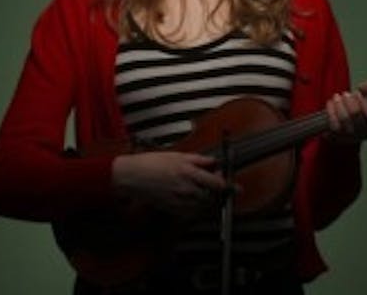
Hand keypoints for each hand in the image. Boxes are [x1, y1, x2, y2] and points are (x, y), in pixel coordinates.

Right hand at [111, 151, 227, 216]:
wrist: (132, 176)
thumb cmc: (151, 163)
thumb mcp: (177, 155)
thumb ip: (199, 160)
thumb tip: (213, 161)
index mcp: (188, 172)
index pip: (217, 183)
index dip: (228, 185)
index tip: (234, 187)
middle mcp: (186, 188)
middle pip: (212, 196)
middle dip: (217, 192)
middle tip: (216, 185)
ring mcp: (180, 200)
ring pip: (203, 205)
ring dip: (208, 199)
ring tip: (203, 190)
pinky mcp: (173, 209)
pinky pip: (191, 212)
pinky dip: (196, 207)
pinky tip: (192, 199)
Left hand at [325, 80, 366, 144]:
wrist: (341, 123)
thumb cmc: (354, 109)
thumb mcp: (364, 97)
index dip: (364, 102)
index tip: (357, 93)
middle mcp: (364, 132)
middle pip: (356, 115)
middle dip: (349, 101)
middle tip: (345, 94)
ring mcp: (350, 136)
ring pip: (344, 119)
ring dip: (339, 104)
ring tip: (337, 97)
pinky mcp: (337, 137)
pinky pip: (333, 124)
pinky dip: (331, 111)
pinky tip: (330, 104)